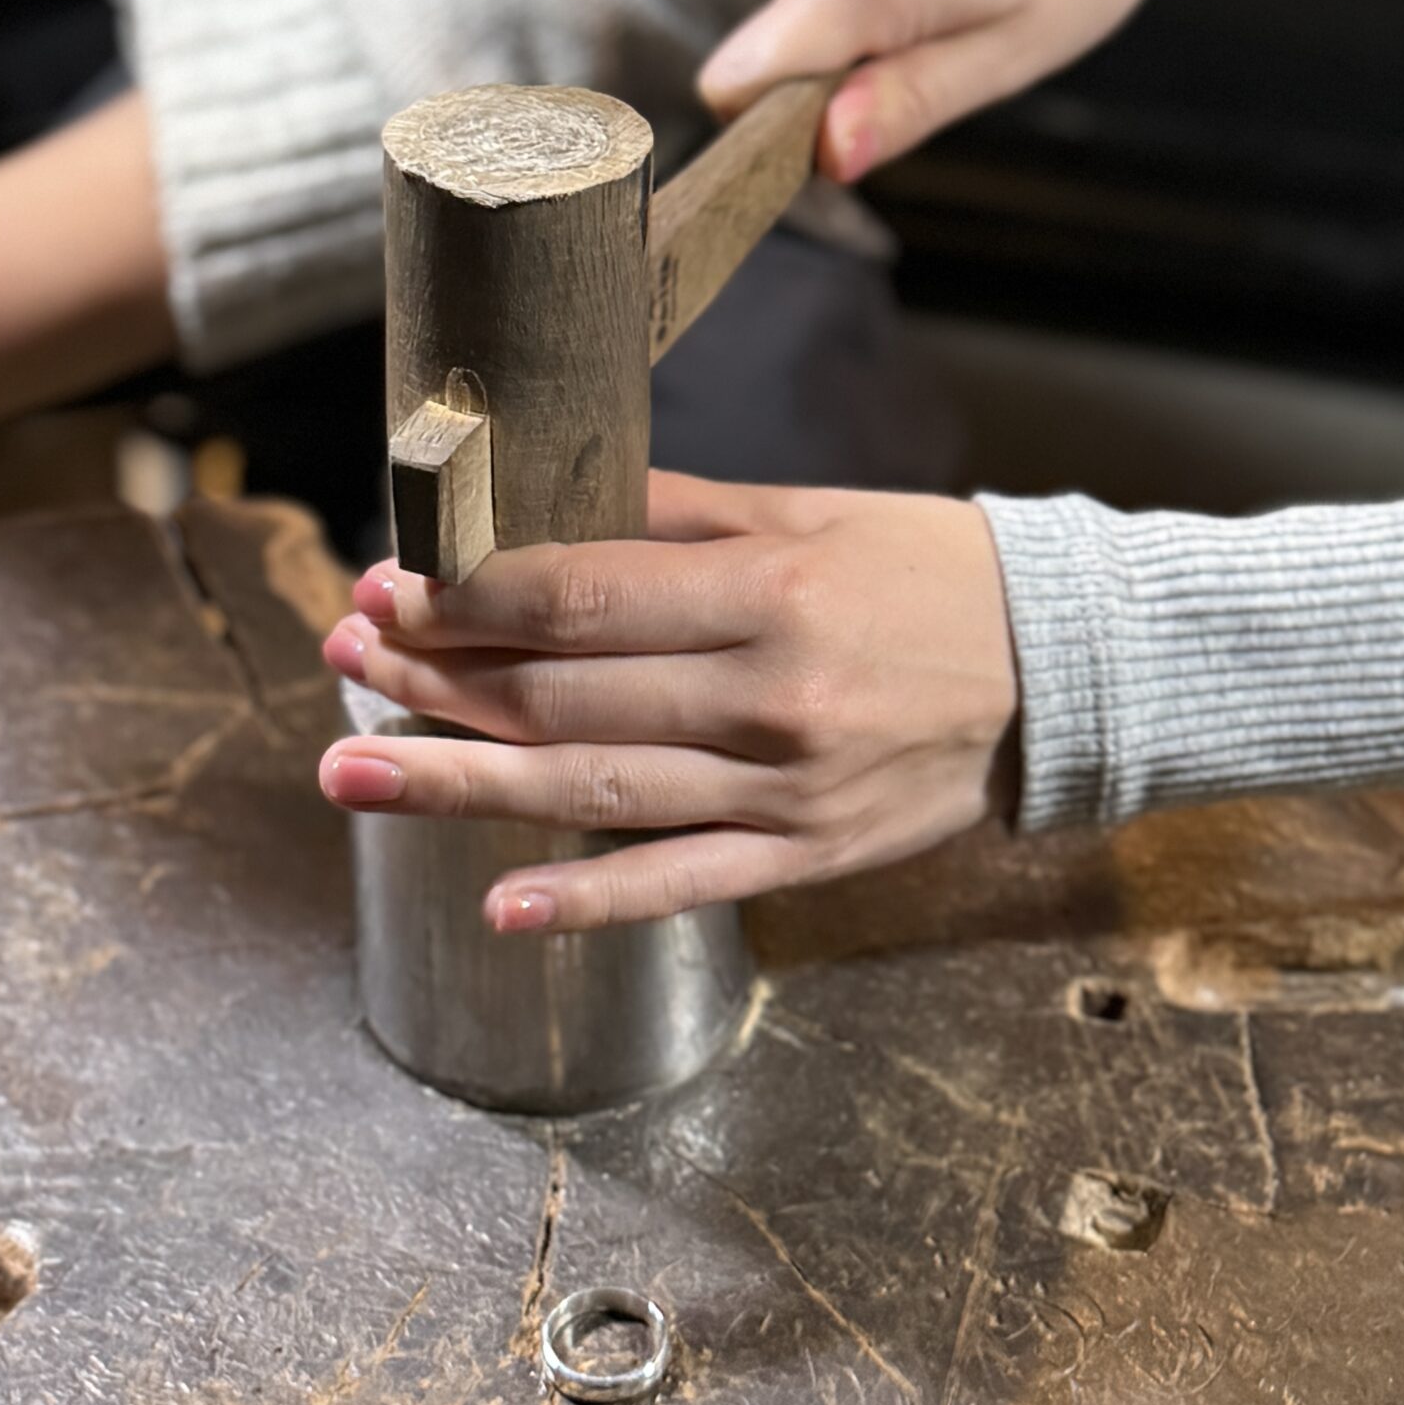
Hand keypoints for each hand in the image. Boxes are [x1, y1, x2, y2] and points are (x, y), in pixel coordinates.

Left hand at [318, 472, 1019, 932]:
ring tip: (352, 774)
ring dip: (461, 785)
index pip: (578, 599)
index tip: (386, 585)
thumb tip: (543, 500)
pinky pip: (680, 886)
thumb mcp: (808, 511)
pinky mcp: (803, 859)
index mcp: (766, 594)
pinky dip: (588, 902)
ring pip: (593, 793)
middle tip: (339, 657)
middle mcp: (765, 699)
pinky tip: (496, 904)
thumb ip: (673, 510)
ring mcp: (782, 793)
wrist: (1064, 671)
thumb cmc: (931, 572)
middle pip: (563, 695)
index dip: (467, 597)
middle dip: (435, 677)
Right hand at [703, 0, 1175, 180]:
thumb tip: (825, 155)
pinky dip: (852, 9)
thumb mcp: (1011, 55)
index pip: (737, 87)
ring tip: (942, 10)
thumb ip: (906, 104)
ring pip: (784, 33)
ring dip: (849, 48)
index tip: (846, 143)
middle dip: (826, 94)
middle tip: (932, 63)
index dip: (773, 137)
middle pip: (761, 67)